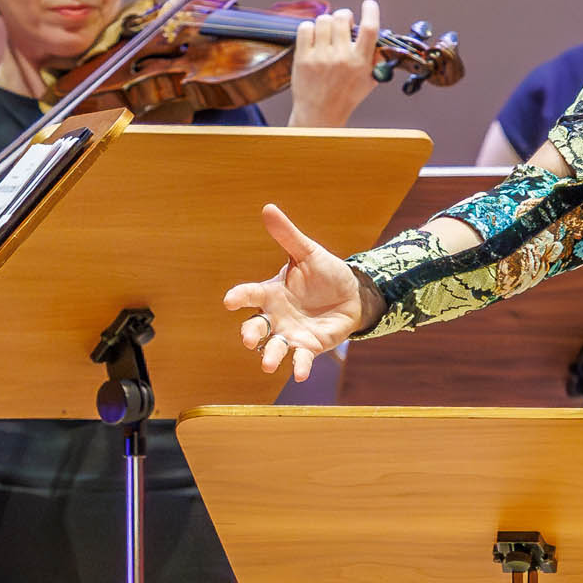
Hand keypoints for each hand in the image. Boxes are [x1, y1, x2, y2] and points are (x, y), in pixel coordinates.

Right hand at [221, 201, 374, 380]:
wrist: (353, 294)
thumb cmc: (325, 273)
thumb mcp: (307, 253)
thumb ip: (287, 235)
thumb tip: (268, 208)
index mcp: (271, 293)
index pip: (250, 295)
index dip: (239, 297)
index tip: (229, 300)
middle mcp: (276, 316)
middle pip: (256, 327)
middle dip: (251, 334)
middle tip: (248, 339)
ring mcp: (290, 334)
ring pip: (274, 347)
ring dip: (270, 356)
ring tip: (268, 364)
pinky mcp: (309, 347)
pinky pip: (301, 359)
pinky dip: (300, 367)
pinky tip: (301, 374)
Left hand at [286, 0, 382, 126]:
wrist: (319, 114)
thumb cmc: (345, 97)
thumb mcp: (369, 80)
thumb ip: (377, 59)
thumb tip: (383, 40)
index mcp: (360, 62)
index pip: (370, 29)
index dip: (371, 11)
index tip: (369, 4)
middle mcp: (341, 58)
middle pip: (342, 17)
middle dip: (344, 17)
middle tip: (343, 25)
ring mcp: (320, 57)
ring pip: (324, 20)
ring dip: (327, 23)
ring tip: (328, 35)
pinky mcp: (303, 58)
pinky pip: (305, 28)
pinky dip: (310, 29)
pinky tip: (314, 38)